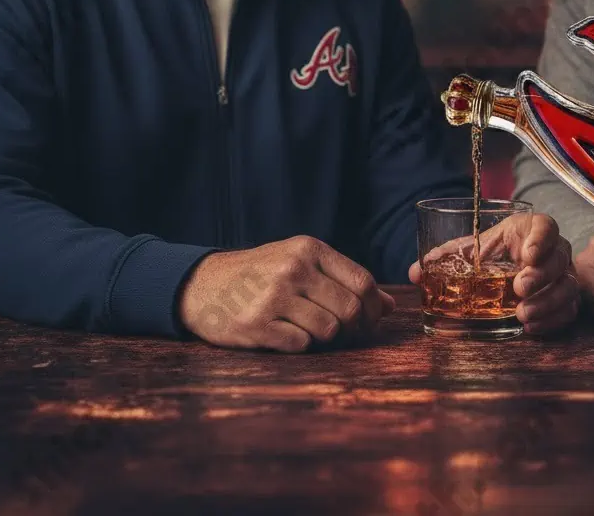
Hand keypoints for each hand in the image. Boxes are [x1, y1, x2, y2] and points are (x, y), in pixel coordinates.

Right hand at [178, 235, 395, 352]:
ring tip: (311, 329)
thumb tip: (390, 307)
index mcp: (309, 249)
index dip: (375, 307)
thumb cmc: (261, 274)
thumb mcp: (302, 263)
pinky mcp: (257, 325)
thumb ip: (345, 280)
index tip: (373, 321)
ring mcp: (274, 296)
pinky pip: (301, 344)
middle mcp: (294, 269)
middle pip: (351, 308)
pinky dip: (300, 344)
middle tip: (348, 333)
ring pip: (329, 329)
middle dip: (356, 327)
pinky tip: (286, 334)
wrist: (203, 285)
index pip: (362, 281)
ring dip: (327, 337)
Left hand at [409, 212, 578, 335]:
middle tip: (518, 288)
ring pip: (568, 286)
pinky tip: (531, 326)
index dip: (541, 238)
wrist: (516, 266)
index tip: (527, 254)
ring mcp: (562, 275)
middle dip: (541, 275)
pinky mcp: (565, 299)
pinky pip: (568, 310)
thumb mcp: (472, 250)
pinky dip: (551, 320)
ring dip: (547, 302)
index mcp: (530, 230)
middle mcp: (553, 250)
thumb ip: (447, 257)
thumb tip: (414, 273)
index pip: (546, 226)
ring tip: (522, 314)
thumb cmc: (494, 252)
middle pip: (560, 258)